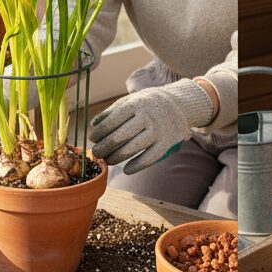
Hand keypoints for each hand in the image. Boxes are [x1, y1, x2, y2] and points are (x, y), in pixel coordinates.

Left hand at [90, 79, 213, 173]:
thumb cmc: (146, 104)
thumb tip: (93, 126)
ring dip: (116, 158)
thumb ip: (111, 112)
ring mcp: (158, 130)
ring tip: (108, 160)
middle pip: (119, 137)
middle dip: (103, 148)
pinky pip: (149, 157)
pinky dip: (136, 165)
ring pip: (132, 149)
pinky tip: (126, 170)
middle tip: (96, 153)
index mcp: (135, 104)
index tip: (93, 139)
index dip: (99, 133)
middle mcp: (147, 116)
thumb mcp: (130, 101)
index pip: (111, 122)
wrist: (178, 104)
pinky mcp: (167, 142)